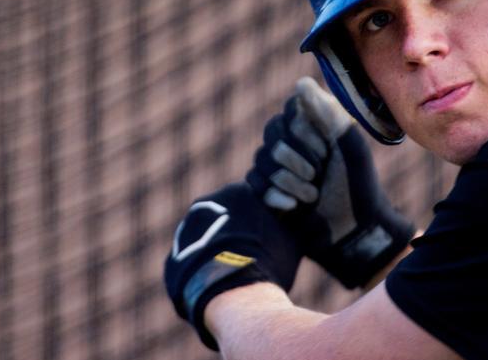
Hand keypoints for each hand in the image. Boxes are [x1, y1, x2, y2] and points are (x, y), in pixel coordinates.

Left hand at [164, 182, 301, 349]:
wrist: (233, 294)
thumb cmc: (269, 263)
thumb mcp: (294, 240)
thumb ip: (298, 224)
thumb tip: (314, 219)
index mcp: (235, 193)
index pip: (251, 202)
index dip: (263, 223)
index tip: (271, 241)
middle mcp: (204, 206)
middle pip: (225, 221)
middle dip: (238, 237)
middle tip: (256, 260)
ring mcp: (184, 234)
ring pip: (206, 243)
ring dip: (219, 255)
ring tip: (237, 279)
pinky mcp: (172, 262)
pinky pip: (191, 267)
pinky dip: (204, 276)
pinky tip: (220, 291)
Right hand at [246, 77, 415, 288]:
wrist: (354, 231)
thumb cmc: (357, 183)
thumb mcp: (348, 143)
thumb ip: (326, 111)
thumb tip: (300, 82)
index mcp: (312, 126)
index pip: (289, 112)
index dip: (306, 132)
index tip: (327, 148)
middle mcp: (292, 142)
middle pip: (273, 135)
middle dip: (299, 159)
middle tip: (320, 174)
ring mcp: (277, 167)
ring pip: (262, 160)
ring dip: (291, 181)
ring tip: (312, 195)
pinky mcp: (267, 192)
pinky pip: (254, 184)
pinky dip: (277, 196)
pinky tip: (295, 207)